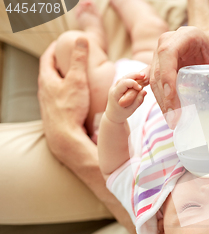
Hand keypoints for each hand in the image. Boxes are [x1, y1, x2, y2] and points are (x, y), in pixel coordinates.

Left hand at [38, 37, 90, 159]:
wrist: (65, 136)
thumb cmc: (70, 108)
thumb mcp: (77, 80)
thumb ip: (79, 59)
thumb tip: (81, 38)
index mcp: (47, 79)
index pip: (46, 59)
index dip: (53, 49)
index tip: (60, 43)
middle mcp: (44, 91)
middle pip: (48, 73)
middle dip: (57, 64)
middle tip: (67, 59)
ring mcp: (48, 104)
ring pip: (53, 87)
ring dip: (61, 80)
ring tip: (72, 77)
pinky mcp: (54, 114)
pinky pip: (58, 99)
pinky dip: (65, 93)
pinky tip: (74, 98)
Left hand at [105, 72, 146, 123]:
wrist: (113, 115)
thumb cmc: (122, 114)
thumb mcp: (131, 110)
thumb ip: (138, 101)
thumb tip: (145, 91)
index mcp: (115, 94)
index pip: (124, 83)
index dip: (133, 83)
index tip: (141, 88)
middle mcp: (114, 88)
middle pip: (124, 77)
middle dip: (134, 75)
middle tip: (145, 75)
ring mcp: (115, 86)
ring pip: (125, 76)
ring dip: (134, 75)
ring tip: (144, 76)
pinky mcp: (119, 86)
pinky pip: (126, 79)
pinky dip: (133, 78)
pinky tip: (140, 78)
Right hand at [143, 26, 208, 128]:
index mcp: (186, 35)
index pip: (168, 52)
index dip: (167, 74)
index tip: (172, 97)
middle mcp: (168, 42)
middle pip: (158, 69)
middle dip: (164, 95)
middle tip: (175, 118)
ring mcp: (160, 54)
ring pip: (154, 78)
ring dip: (161, 100)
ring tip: (173, 120)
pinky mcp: (158, 66)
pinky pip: (154, 82)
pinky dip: (159, 98)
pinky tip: (167, 113)